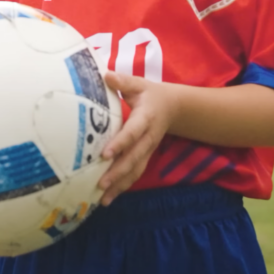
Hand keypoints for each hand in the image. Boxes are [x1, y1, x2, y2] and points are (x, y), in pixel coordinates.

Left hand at [97, 72, 179, 205]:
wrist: (173, 107)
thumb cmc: (149, 94)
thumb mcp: (139, 84)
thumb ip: (122, 81)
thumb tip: (105, 74)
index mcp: (146, 118)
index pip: (133, 133)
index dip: (120, 144)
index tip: (105, 154)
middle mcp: (148, 138)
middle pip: (134, 158)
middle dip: (118, 172)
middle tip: (101, 184)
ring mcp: (148, 150)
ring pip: (135, 170)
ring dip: (120, 185)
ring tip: (103, 199)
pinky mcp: (145, 157)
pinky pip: (135, 174)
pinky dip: (122, 187)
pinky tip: (108, 199)